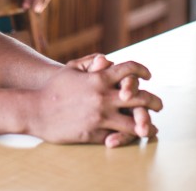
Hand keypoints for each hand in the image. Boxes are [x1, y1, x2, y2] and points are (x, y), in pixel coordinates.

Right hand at [29, 61, 160, 146]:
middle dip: (153, 101)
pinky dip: (127, 136)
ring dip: (146, 124)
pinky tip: (134, 136)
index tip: (148, 74)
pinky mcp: (94, 133)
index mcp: (99, 79)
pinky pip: (117, 136)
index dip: (141, 71)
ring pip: (133, 122)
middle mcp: (103, 97)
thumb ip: (90, 63)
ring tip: (152, 127)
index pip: (129, 70)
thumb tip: (105, 59)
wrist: (35, 110)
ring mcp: (100, 117)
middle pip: (139, 98)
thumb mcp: (71, 69)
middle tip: (159, 104)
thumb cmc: (53, 89)